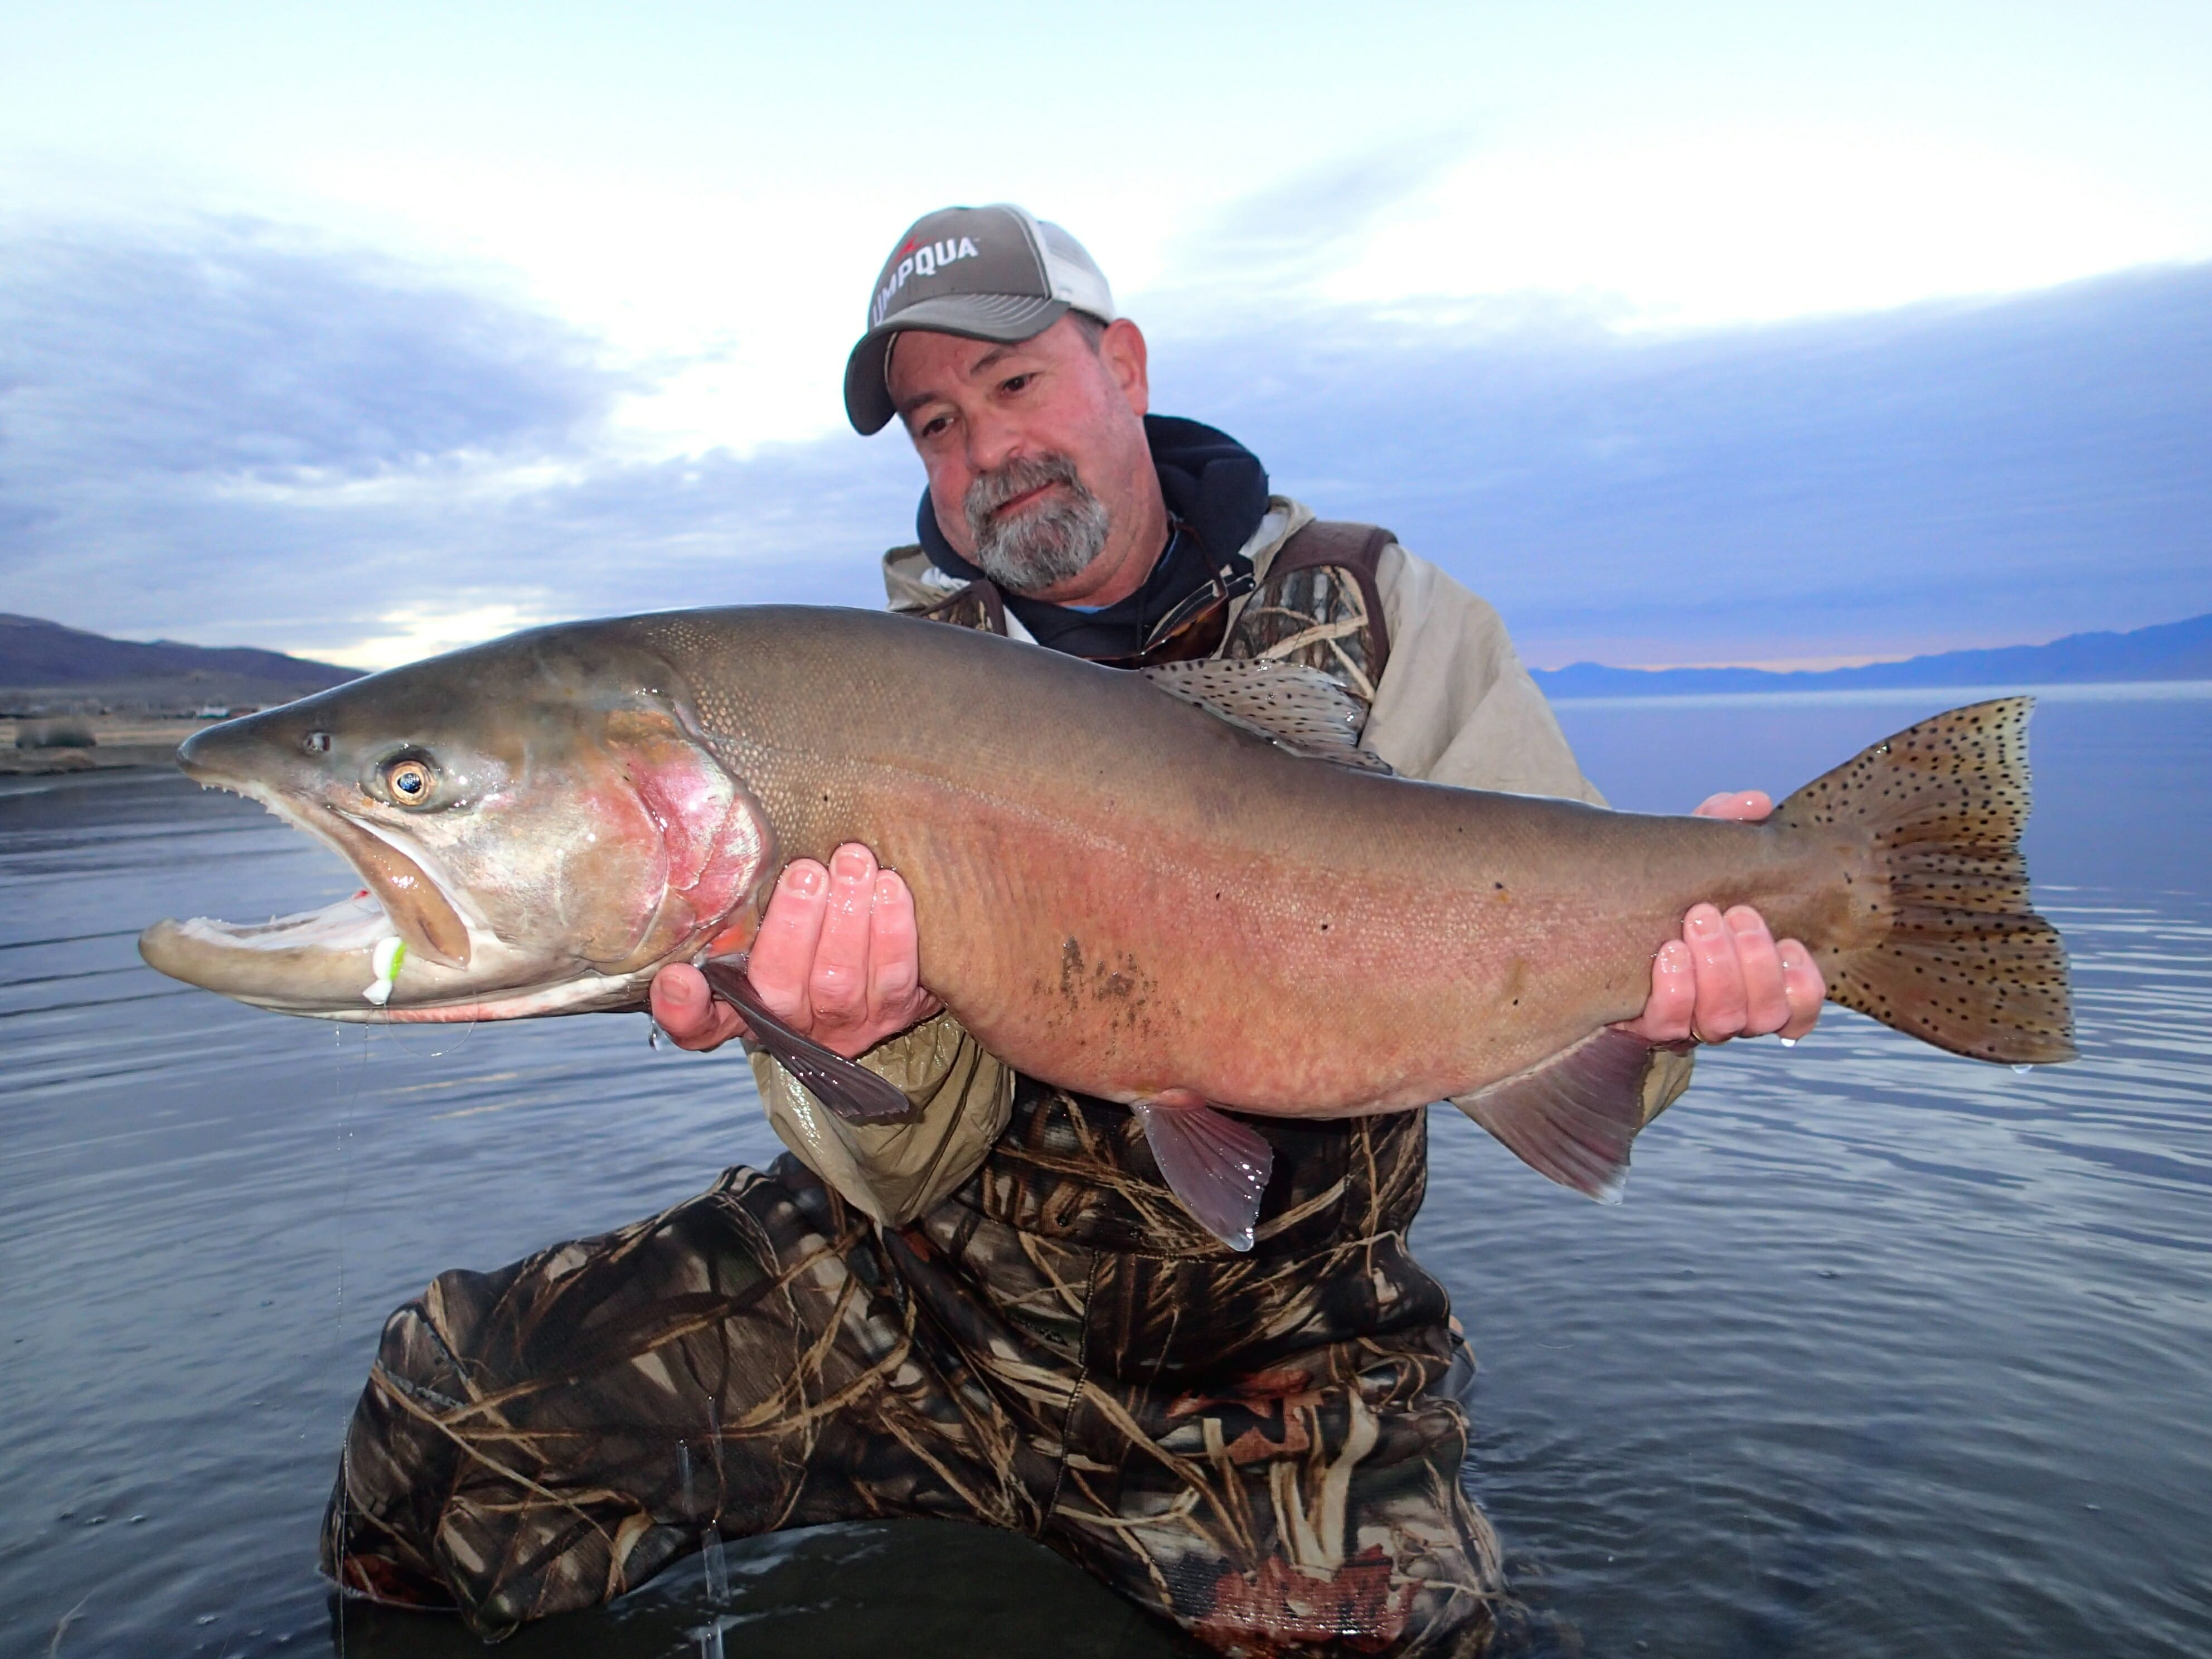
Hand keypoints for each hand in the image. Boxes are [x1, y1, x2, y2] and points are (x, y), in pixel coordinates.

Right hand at [649, 842, 941, 1056]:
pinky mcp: (894, 1013)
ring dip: (846, 916)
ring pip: (838, 980)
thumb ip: (741, 901)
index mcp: (744, 1003)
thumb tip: (700, 841)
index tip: (679, 978)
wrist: (889, 956)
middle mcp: (789, 1023)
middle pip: (779, 989)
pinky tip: (890, 885)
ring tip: (852, 863)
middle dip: (793, 927)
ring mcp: (843, 1024)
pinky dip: (892, 928)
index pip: (699, 1024)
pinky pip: (893, 974)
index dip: (685, 1010)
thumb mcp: (769, 916)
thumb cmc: (815, 925)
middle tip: (806, 873)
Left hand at [1614, 790, 1825, 1045]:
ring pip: (1724, 1022)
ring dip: (1717, 971)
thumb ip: (1722, 827)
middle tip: (1731, 913)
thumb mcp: (1692, 858)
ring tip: (1698, 920)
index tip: (1791, 944)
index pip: (1798, 1009)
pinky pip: (1668, 1026)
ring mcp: (1686, 1022)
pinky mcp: (1644, 1025)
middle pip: (1763, 1014)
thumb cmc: (1660, 893)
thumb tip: (1754, 802)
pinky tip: (1669, 952)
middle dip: (1754, 963)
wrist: (1592, 919)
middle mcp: (1726, 1010)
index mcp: (1751, 980)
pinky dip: (1675, 991)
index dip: (1803, 987)